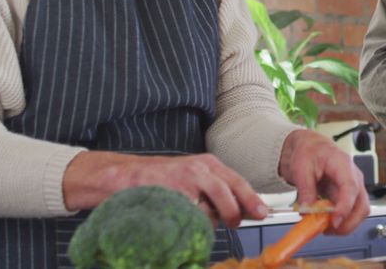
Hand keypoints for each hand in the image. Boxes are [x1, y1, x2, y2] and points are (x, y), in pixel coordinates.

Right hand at [63, 152, 267, 228]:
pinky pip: (191, 218)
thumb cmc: (160, 179)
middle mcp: (199, 169)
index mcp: (208, 163)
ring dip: (206, 220)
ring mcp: (185, 181)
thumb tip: (240, 210)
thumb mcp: (191, 176)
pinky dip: (189, 223)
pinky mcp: (172, 195)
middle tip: (236, 223)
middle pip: (230, 194)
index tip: (262, 212)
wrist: (123, 175)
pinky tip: (177, 215)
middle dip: (235, 212)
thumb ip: (214, 189)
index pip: (238, 181)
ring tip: (190, 215)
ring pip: (210, 210)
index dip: (252, 199)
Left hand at [278, 129, 370, 234]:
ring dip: (346, 224)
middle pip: (361, 205)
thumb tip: (307, 209)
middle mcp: (353, 177)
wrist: (310, 148)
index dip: (344, 208)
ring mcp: (353, 187)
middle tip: (327, 229)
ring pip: (360, 212)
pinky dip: (342, 222)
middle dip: (347, 222)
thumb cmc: (309, 152)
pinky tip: (327, 223)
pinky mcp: (348, 196)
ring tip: (325, 227)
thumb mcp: (302, 168)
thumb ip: (306, 190)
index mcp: (343, 165)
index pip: (351, 188)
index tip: (334, 221)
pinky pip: (351, 213)